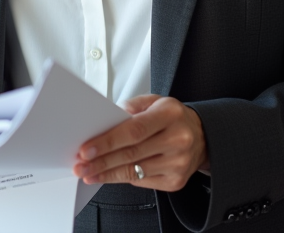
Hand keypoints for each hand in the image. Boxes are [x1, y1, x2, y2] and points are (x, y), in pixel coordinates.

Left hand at [73, 95, 208, 191]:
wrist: (202, 137)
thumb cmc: (172, 118)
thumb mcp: (154, 102)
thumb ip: (130, 108)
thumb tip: (104, 123)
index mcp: (170, 114)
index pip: (134, 130)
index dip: (108, 141)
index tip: (86, 150)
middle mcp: (178, 139)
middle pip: (131, 154)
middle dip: (101, 161)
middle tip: (80, 166)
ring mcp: (178, 163)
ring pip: (134, 171)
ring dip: (107, 174)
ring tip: (88, 173)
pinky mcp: (176, 181)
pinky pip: (142, 181)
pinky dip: (122, 178)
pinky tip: (108, 175)